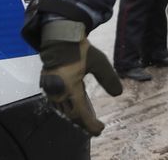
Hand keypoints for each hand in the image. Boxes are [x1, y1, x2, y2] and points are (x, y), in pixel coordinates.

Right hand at [39, 20, 122, 135]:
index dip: (90, 124)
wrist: (60, 38)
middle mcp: (58, 92)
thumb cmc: (80, 50)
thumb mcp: (99, 62)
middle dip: (85, 124)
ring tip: (90, 121)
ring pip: (64, 110)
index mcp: (69, 87)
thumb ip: (109, 78)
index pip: (80, 112)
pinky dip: (70, 109)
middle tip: (97, 129)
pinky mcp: (49, 86)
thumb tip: (118, 94)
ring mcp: (51, 90)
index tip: (100, 129)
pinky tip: (79, 108)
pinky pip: (60, 103)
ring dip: (77, 117)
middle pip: (71, 115)